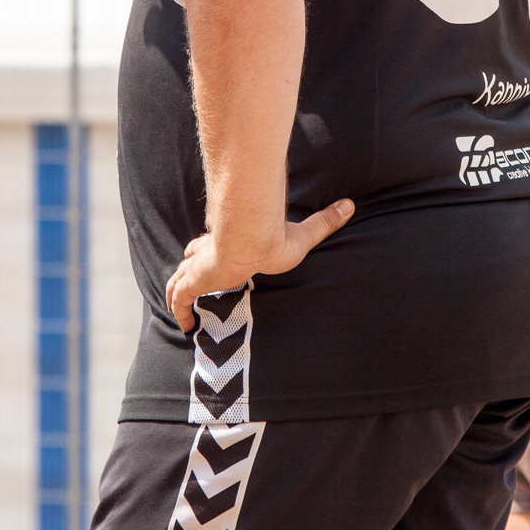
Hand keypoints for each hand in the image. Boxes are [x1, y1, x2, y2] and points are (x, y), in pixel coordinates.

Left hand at [165, 198, 353, 332]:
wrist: (253, 239)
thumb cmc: (276, 239)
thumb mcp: (305, 235)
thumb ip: (325, 221)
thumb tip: (351, 204)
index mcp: (234, 241)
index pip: (216, 242)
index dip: (211, 249)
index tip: (212, 257)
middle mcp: (213, 252)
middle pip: (194, 256)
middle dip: (193, 265)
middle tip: (193, 279)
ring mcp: (201, 268)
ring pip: (181, 277)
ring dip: (181, 288)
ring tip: (183, 307)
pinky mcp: (194, 282)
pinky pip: (179, 298)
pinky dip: (179, 311)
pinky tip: (185, 326)